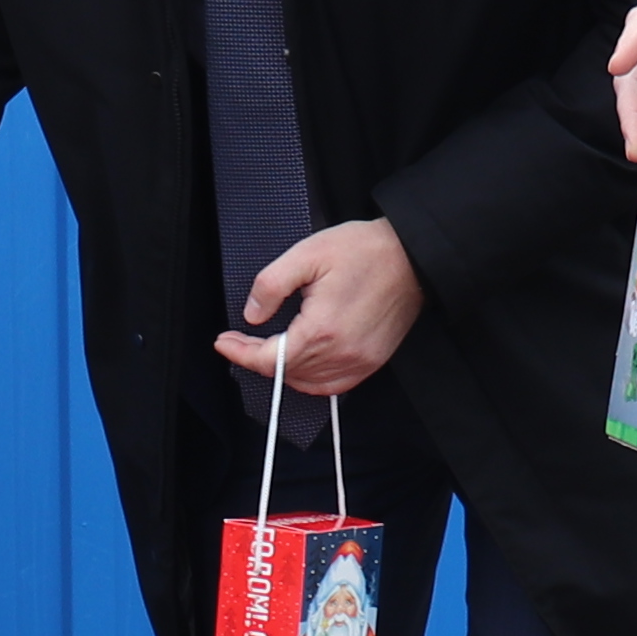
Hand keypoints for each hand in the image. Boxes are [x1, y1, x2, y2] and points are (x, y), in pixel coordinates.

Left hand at [212, 218, 422, 397]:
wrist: (412, 254)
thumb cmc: (365, 250)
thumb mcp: (306, 254)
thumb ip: (271, 286)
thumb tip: (252, 315)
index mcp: (322, 329)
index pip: (269, 359)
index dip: (241, 353)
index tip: (224, 342)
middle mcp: (342, 352)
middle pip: (286, 374)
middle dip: (257, 359)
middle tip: (240, 341)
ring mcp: (360, 361)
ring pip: (309, 384)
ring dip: (283, 371)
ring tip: (268, 351)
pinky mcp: (373, 360)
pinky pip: (335, 385)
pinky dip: (312, 380)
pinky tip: (302, 364)